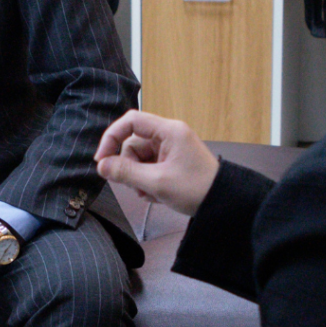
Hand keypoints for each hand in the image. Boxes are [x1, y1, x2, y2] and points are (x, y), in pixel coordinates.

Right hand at [94, 109, 219, 215]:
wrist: (224, 205)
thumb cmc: (197, 189)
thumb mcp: (157, 182)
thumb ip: (126, 172)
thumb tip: (101, 166)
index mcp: (169, 131)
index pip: (131, 121)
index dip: (112, 137)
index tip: (102, 159)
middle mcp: (169, 135)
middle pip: (133, 144)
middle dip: (129, 167)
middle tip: (136, 186)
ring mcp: (171, 149)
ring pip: (139, 158)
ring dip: (139, 178)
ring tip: (151, 193)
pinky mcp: (172, 162)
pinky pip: (149, 167)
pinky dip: (148, 181)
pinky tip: (158, 194)